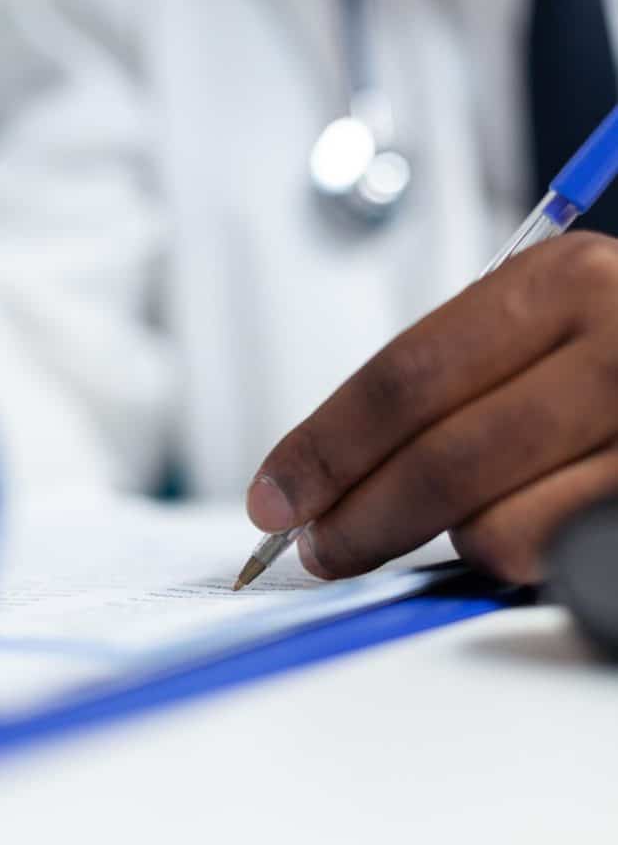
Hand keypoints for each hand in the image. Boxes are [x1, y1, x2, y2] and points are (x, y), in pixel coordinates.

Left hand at [246, 233, 617, 583]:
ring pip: (492, 524)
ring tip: (470, 520)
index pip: (406, 377)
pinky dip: (519, 560)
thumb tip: (330, 469)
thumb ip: (454, 379)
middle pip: (438, 457)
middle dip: (356, 518)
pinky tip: (526, 531)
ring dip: (455, 541)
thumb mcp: (549, 327)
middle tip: (318, 548)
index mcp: (566, 284)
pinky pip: (552, 558)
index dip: (325, 445)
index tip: (276, 493)